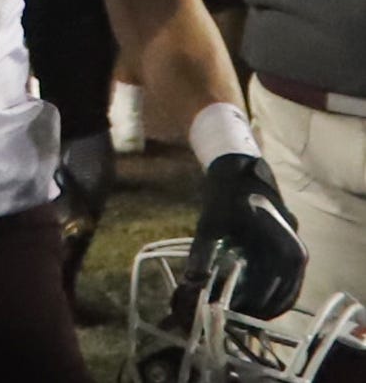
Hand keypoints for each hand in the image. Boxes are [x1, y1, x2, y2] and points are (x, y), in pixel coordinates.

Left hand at [185, 153, 306, 320]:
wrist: (240, 170)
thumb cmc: (225, 195)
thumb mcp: (210, 223)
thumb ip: (202, 252)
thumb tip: (191, 281)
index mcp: (281, 243)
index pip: (270, 285)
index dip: (251, 302)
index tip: (230, 311)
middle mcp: (296, 250)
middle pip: (283, 293)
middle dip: (260, 309)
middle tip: (235, 317)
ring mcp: (296, 251)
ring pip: (288, 290)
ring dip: (269, 305)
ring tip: (243, 313)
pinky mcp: (290, 251)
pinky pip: (287, 281)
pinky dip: (273, 294)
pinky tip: (253, 301)